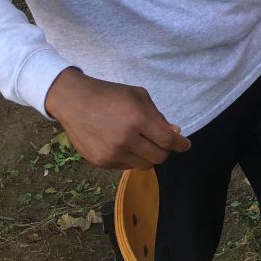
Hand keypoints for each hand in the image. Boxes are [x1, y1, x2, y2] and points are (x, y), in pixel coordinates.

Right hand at [44, 68, 190, 169]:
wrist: (74, 102)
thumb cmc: (110, 94)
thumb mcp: (138, 96)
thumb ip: (158, 116)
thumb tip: (175, 133)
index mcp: (137, 119)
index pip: (167, 141)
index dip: (180, 144)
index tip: (186, 145)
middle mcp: (125, 139)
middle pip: (158, 157)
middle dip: (166, 151)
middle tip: (163, 142)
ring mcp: (112, 153)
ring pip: (144, 165)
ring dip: (148, 155)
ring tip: (142, 142)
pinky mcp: (101, 162)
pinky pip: (126, 166)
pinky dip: (131, 157)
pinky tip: (124, 143)